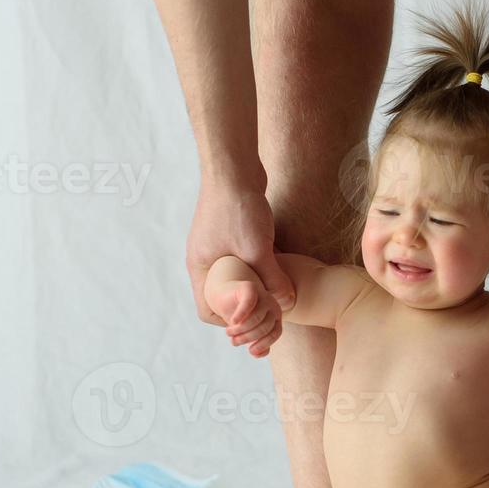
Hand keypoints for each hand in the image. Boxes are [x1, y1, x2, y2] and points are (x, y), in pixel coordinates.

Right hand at [186, 186, 295, 325]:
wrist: (234, 166)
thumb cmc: (238, 207)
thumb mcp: (258, 249)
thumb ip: (273, 278)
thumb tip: (287, 304)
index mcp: (201, 268)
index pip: (206, 310)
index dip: (229, 321)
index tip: (254, 321)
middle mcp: (205, 260)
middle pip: (221, 296)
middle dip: (245, 306)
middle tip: (269, 310)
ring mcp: (216, 246)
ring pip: (235, 278)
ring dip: (253, 287)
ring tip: (275, 291)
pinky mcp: (230, 234)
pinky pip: (242, 261)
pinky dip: (257, 269)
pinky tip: (276, 268)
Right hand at [209, 277, 281, 358]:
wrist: (225, 295)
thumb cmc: (239, 317)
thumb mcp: (247, 332)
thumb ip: (256, 344)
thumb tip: (257, 354)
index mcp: (275, 317)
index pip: (275, 333)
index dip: (263, 344)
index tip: (250, 351)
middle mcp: (272, 306)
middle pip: (265, 327)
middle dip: (248, 338)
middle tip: (234, 341)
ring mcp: (263, 296)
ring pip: (257, 318)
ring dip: (241, 329)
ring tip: (229, 333)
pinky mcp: (250, 288)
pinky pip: (249, 303)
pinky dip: (241, 314)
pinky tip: (233, 321)